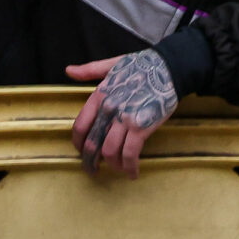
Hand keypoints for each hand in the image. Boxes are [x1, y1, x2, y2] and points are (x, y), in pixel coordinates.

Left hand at [65, 50, 179, 175]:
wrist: (169, 67)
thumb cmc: (142, 64)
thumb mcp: (112, 64)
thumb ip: (89, 70)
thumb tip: (68, 70)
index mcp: (99, 96)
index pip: (80, 126)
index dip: (79, 143)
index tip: (82, 151)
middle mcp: (108, 110)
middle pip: (92, 143)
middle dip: (90, 162)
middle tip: (92, 170)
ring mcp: (124, 120)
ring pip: (110, 152)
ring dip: (113, 166)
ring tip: (117, 170)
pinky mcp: (141, 128)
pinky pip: (130, 154)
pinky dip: (130, 167)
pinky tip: (133, 173)